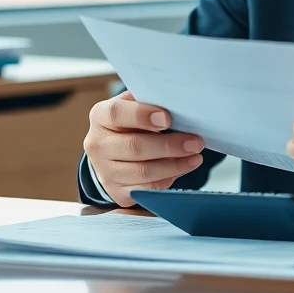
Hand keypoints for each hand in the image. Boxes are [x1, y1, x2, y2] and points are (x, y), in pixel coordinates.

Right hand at [84, 90, 205, 206]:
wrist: (114, 153)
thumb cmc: (131, 123)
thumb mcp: (135, 105)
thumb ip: (150, 101)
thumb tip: (178, 101)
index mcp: (101, 116)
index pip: (117, 113)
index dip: (142, 116)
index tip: (167, 119)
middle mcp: (98, 144)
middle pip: (134, 147)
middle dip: (169, 146)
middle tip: (195, 142)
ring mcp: (105, 171)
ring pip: (143, 172)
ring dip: (174, 165)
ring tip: (195, 157)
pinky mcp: (117, 191)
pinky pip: (146, 189)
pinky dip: (168, 179)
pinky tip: (182, 168)